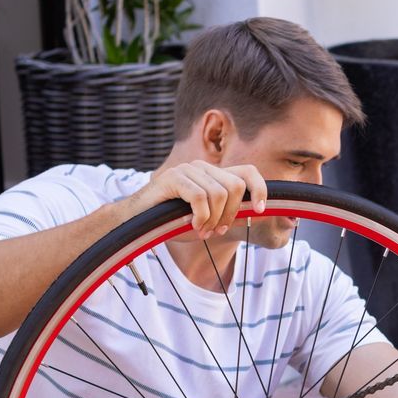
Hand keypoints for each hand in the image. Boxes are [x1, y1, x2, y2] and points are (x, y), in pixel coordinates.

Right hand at [132, 160, 267, 238]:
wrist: (137, 222)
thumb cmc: (172, 222)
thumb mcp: (209, 220)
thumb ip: (230, 214)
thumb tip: (259, 212)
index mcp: (214, 175)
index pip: (248, 172)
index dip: (260, 189)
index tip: (260, 209)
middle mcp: (202, 167)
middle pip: (236, 186)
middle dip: (231, 214)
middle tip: (216, 230)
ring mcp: (188, 169)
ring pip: (219, 194)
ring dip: (213, 219)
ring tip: (201, 230)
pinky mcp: (174, 177)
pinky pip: (200, 198)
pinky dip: (200, 217)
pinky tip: (191, 225)